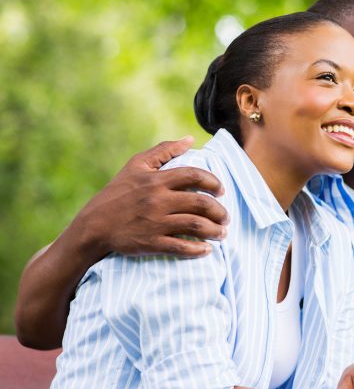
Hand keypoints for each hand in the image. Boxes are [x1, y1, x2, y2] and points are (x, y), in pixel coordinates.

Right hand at [74, 136, 228, 258]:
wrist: (93, 227)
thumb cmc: (117, 194)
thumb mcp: (135, 166)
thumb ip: (163, 150)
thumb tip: (190, 139)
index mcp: (156, 180)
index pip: (195, 175)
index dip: (214, 182)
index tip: (221, 191)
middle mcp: (158, 200)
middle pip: (201, 203)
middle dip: (220, 211)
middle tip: (226, 217)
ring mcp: (155, 222)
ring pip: (196, 226)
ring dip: (215, 231)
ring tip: (222, 233)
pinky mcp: (151, 243)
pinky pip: (182, 247)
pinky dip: (198, 250)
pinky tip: (206, 249)